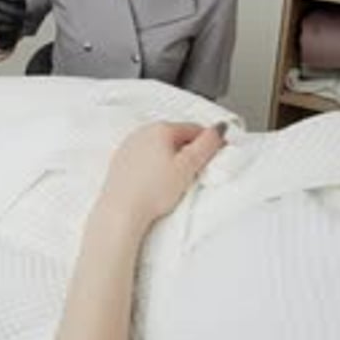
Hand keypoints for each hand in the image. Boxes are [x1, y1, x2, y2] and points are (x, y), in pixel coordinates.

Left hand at [97, 121, 226, 234]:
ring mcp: (129, 146)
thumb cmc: (153, 191)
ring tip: (175, 180)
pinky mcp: (120, 161)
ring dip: (171, 157)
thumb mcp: (188, 167)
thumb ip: (207, 144)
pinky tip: (156, 182)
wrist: (121, 211)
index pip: (194, 128)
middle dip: (188, 150)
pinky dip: (154, 165)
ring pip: (159, 146)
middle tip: (195, 172)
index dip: (208, 142)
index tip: (214, 156)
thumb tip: (219, 128)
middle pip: (175, 136)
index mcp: (160, 129)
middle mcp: (142, 132)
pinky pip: (144, 157)